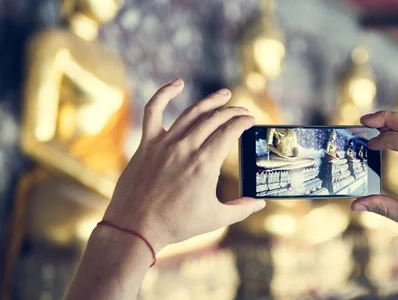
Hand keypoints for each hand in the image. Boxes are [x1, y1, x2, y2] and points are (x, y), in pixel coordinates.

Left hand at [103, 79, 265, 251]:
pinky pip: (153, 110)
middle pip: (215, 119)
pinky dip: (164, 94)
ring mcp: (164, 143)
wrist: (136, 227)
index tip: (251, 120)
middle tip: (242, 111)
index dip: (244, 122)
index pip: (230, 131)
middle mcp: (186, 148)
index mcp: (205, 163)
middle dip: (233, 111)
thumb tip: (261, 203)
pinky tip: (177, 83)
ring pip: (192, 112)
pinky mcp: (147, 144)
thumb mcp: (215, 219)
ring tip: (224, 95)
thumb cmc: (176, 225)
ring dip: (211, 101)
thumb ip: (241, 208)